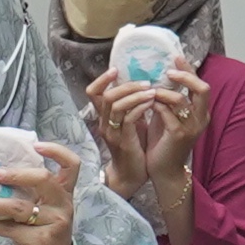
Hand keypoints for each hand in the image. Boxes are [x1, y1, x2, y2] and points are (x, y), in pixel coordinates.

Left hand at [0, 142, 81, 244]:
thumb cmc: (40, 231)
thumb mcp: (40, 209)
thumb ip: (27, 192)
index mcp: (63, 193)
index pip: (71, 165)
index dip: (56, 151)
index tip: (36, 145)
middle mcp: (63, 205)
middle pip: (43, 179)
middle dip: (17, 174)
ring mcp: (56, 223)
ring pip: (20, 207)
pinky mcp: (43, 241)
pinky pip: (11, 229)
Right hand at [90, 75, 202, 214]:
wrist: (131, 176)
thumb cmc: (134, 148)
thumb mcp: (131, 123)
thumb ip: (132, 106)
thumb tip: (142, 85)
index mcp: (104, 117)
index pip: (93, 93)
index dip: (103, 79)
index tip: (117, 69)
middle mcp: (104, 123)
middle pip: (107, 95)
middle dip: (127, 85)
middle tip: (145, 81)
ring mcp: (112, 133)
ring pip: (116, 105)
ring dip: (135, 94)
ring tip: (152, 90)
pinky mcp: (123, 141)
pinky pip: (129, 118)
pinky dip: (140, 107)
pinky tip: (152, 103)